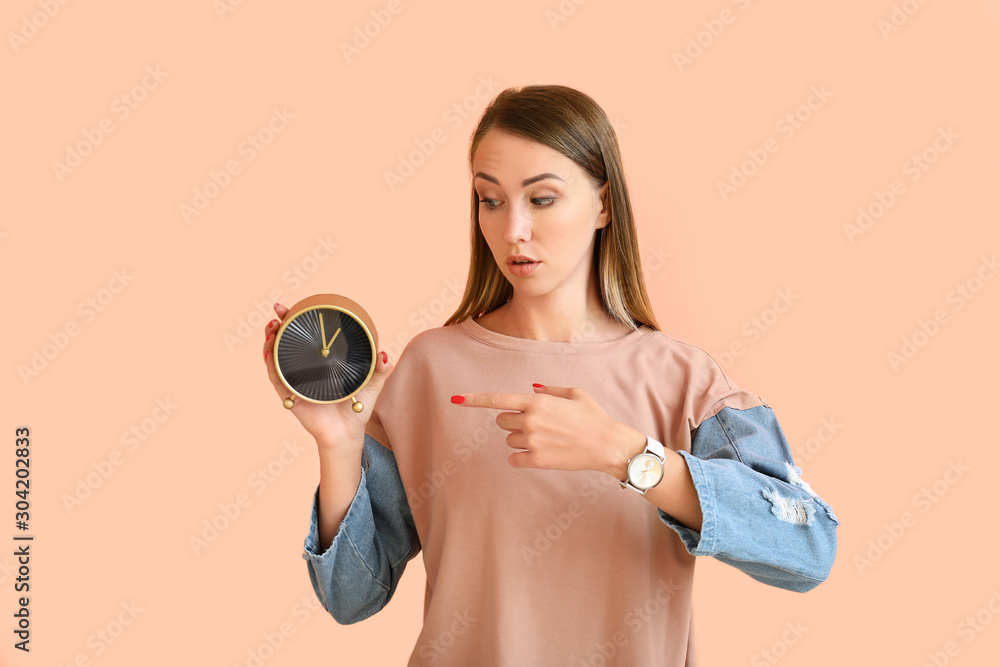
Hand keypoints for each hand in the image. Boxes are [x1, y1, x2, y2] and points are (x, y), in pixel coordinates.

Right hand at [263, 302, 391, 450]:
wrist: (348, 433)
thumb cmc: (357, 409)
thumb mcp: (372, 385)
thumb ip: (379, 369)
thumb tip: (385, 354)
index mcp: (321, 363)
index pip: (305, 338)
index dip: (296, 321)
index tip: (290, 307)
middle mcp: (304, 370)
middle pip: (285, 344)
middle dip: (277, 327)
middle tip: (277, 313)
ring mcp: (295, 382)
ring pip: (275, 358)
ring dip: (270, 342)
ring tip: (272, 329)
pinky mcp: (290, 396)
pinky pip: (276, 378)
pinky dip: (271, 364)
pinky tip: (269, 352)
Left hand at [451, 384, 645, 476]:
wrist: (608, 445)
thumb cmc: (593, 416)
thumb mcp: (574, 393)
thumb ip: (549, 391)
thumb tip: (532, 390)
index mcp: (537, 401)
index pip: (497, 399)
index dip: (474, 399)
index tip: (456, 399)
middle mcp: (530, 421)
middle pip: (502, 421)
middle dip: (514, 421)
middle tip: (537, 423)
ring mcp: (533, 442)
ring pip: (509, 439)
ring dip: (521, 438)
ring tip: (547, 438)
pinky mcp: (537, 461)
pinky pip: (515, 458)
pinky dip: (523, 456)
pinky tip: (541, 453)